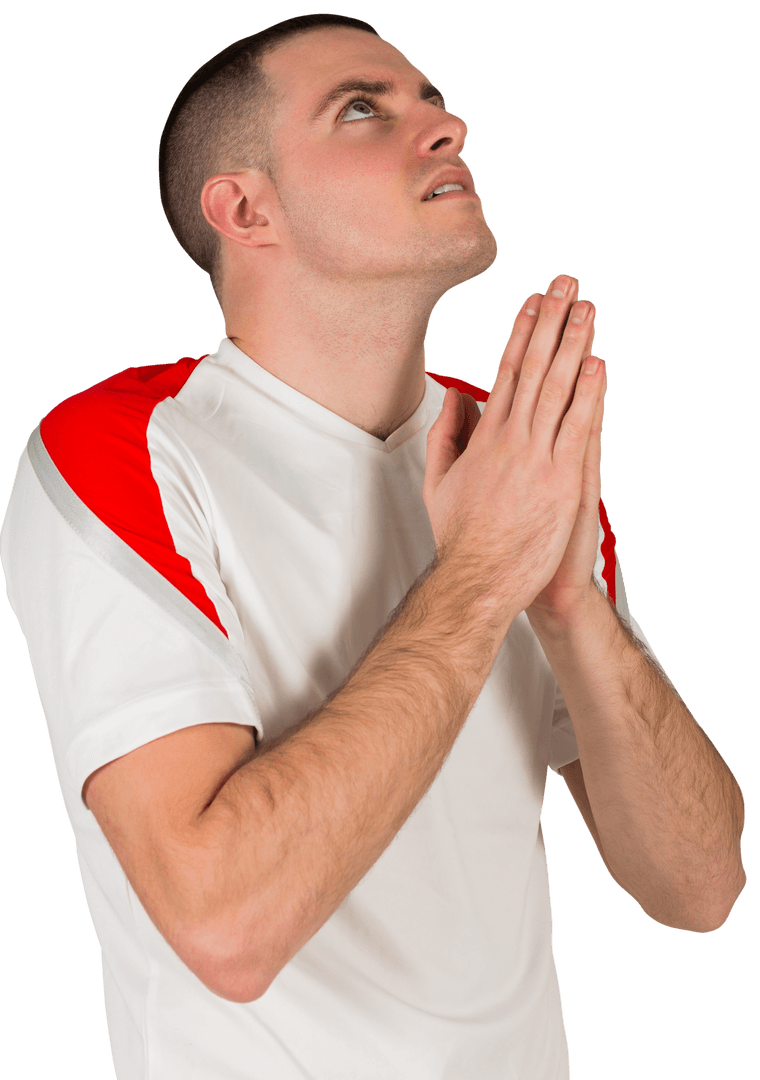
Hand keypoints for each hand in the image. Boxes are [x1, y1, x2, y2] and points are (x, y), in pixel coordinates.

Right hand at [423, 275, 605, 621]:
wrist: (477, 578)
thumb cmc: (459, 537)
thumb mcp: (438, 481)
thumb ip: (446, 436)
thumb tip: (454, 397)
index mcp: (484, 438)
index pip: (506, 372)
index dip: (522, 333)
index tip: (533, 302)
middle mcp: (512, 439)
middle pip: (535, 367)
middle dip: (551, 322)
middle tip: (566, 285)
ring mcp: (538, 458)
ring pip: (558, 389)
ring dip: (574, 344)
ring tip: (586, 308)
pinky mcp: (561, 480)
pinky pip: (577, 427)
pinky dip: (588, 394)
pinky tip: (597, 363)